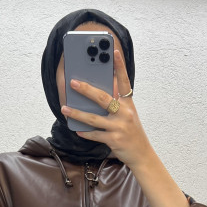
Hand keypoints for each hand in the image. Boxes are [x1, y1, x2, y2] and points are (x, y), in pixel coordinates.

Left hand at [60, 49, 152, 167]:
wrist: (142, 154)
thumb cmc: (131, 132)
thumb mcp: (128, 115)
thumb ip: (117, 102)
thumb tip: (97, 91)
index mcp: (129, 104)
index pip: (125, 82)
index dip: (120, 66)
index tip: (114, 51)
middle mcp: (125, 113)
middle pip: (103, 98)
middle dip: (86, 89)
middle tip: (73, 82)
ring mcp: (119, 127)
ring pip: (93, 118)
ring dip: (77, 113)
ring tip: (65, 108)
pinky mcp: (114, 140)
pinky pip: (95, 134)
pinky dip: (85, 132)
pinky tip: (76, 129)